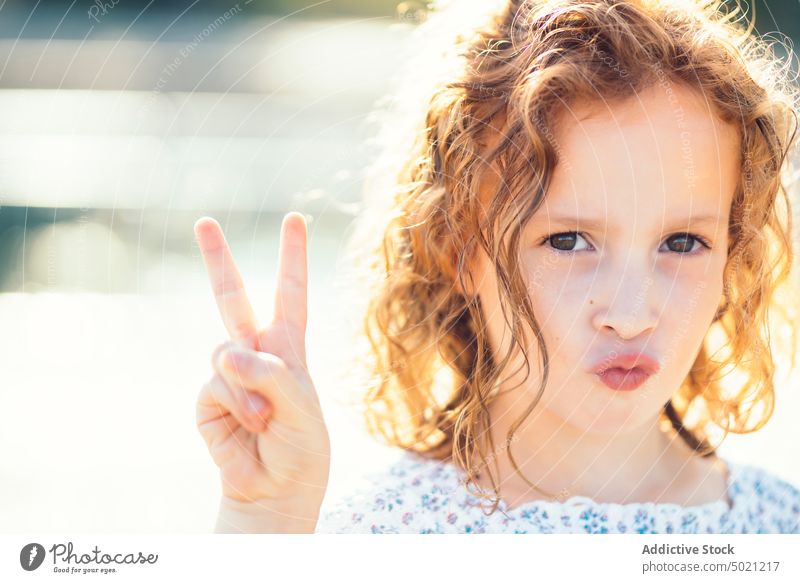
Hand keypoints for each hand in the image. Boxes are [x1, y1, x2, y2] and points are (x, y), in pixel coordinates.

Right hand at [194, 213, 329, 531]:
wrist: (277, 487)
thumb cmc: (300, 444)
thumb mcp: (301, 403)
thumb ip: (268, 372)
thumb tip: (223, 354)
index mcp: (287, 345)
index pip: (290, 292)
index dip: (292, 256)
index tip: (295, 220)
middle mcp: (255, 352)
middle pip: (232, 297)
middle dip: (218, 260)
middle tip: (204, 221)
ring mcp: (228, 373)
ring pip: (224, 350)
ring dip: (249, 385)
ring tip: (267, 418)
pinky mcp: (208, 397)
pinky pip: (217, 383)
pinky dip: (238, 404)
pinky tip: (251, 426)